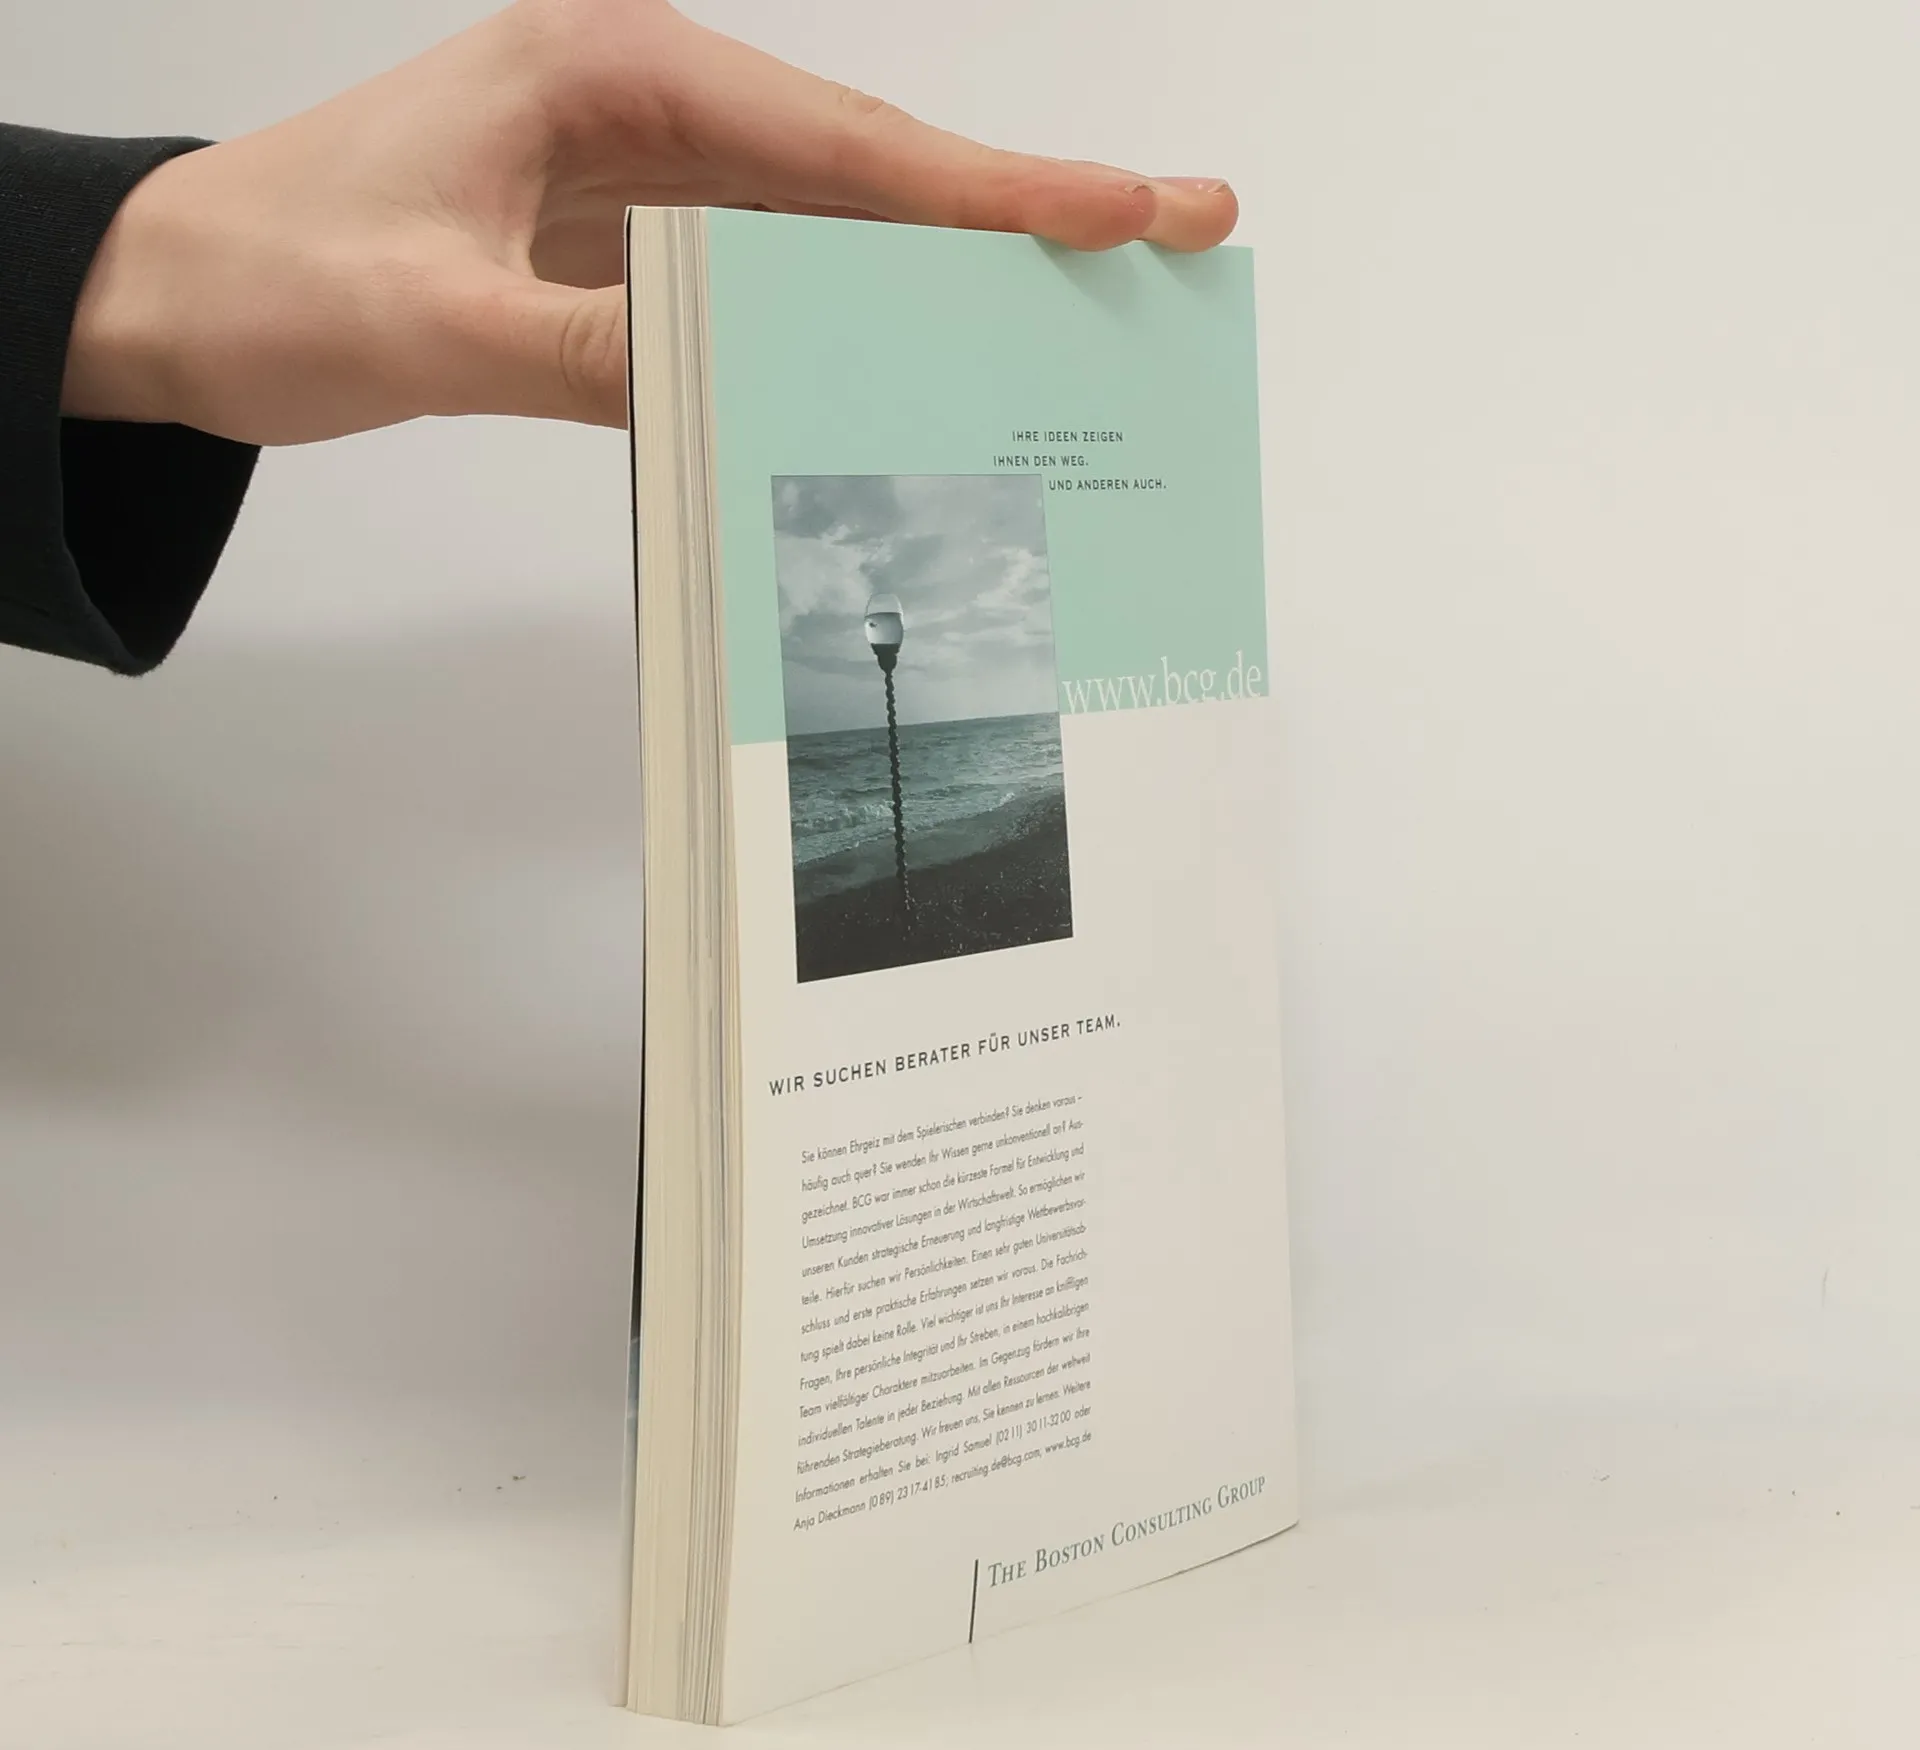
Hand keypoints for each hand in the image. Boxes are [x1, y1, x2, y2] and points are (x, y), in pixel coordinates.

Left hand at [62, 0, 1238, 444]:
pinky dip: (846, 325)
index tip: (1113, 210)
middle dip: (1017, 211)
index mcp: (608, 73)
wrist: (168, 298)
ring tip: (1079, 308)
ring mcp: (642, 180)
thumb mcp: (421, 319)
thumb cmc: (265, 274)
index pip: (835, 142)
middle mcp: (644, 109)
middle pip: (866, 170)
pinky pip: (767, 287)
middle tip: (1167, 227)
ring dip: (948, 273)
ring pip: (830, 230)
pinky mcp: (626, 252)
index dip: (984, 189)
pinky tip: (920, 362)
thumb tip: (736, 393)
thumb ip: (584, 354)